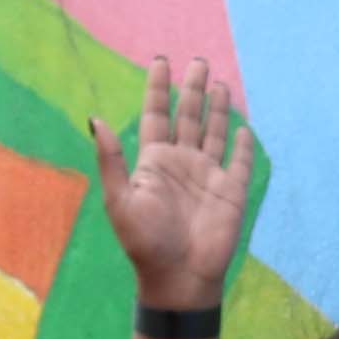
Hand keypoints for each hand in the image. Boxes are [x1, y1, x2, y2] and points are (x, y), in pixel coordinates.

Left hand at [92, 56, 255, 313]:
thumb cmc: (145, 242)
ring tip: (219, 83)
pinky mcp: (232, 192)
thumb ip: (111, 159)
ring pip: (214, 133)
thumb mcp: (120, 200)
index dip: (159, 89)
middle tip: (198, 61)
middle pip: (188, 116)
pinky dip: (243, 145)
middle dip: (192, 89)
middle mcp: (182, 163)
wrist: (178, 277)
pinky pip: (240, 163)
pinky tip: (244, 128)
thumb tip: (94, 118)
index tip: (162, 61)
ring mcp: (208, 177)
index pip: (157, 115)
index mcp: (154, 162)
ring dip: (217, 109)